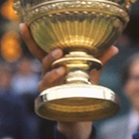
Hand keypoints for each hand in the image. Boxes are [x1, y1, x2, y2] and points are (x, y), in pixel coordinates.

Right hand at [19, 23, 118, 138]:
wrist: (78, 114)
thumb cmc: (81, 89)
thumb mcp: (91, 72)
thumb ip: (100, 60)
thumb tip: (114, 47)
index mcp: (54, 63)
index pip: (41, 48)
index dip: (31, 37)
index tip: (23, 23)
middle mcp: (47, 72)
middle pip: (40, 58)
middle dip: (43, 51)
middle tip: (57, 49)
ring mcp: (46, 84)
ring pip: (45, 73)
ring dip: (52, 67)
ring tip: (61, 62)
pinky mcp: (48, 96)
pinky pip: (48, 87)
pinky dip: (54, 79)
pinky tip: (62, 73)